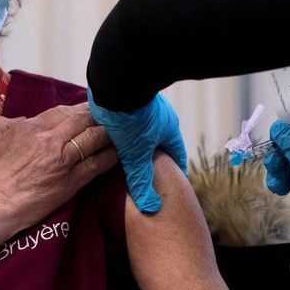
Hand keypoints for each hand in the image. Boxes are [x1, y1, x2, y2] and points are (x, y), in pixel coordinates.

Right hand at [0, 103, 117, 237]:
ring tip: (123, 128)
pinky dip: (110, 156)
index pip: (65, 110)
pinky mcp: (70, 185)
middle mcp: (52, 141)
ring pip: (95, 140)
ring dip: (110, 132)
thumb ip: (9, 122)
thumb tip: (25, 121)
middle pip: (85, 121)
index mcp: (33, 127)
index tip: (94, 104)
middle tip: (115, 113)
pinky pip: (97, 166)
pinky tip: (121, 151)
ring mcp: (63, 163)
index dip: (82, 106)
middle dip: (101, 115)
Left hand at [87, 90, 187, 212]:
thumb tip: (151, 208)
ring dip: (138, 142)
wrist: (115, 81)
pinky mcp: (128, 98)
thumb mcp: (135, 154)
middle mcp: (161, 117)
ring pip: (144, 130)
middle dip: (154, 157)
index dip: (174, 171)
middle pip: (160, 142)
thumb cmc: (130, 119)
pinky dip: (124, 129)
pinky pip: (129, 118)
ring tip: (127, 157)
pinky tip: (113, 136)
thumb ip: (141, 180)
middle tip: (146, 174)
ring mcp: (145, 106)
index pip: (176, 155)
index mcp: (169, 130)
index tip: (172, 183)